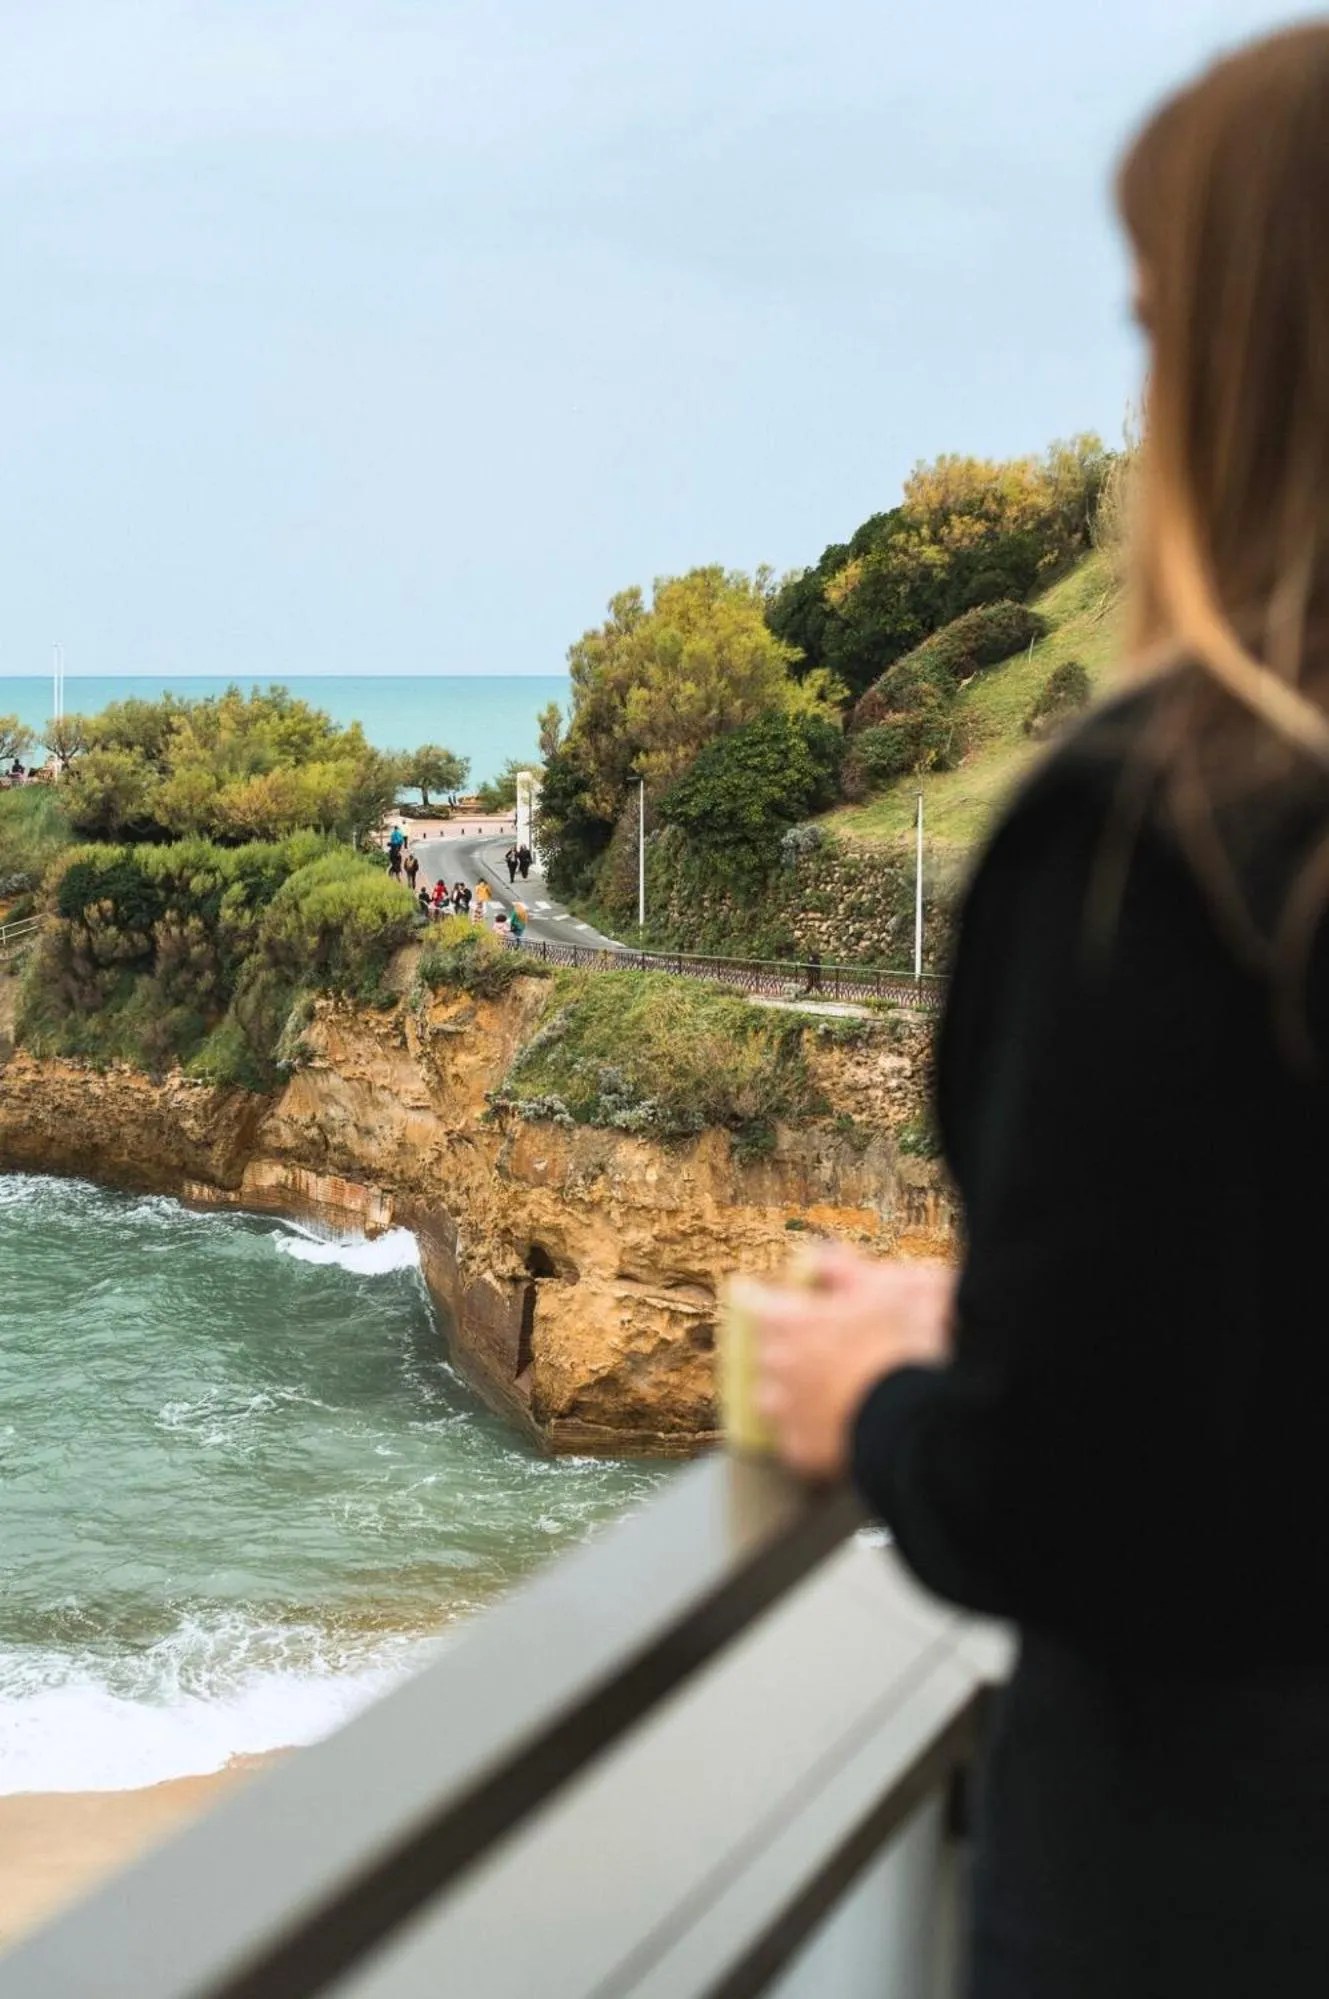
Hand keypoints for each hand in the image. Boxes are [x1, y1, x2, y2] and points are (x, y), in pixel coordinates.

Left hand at [749, 1243, 955, 1481]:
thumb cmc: (902, 1345)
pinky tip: (839, 1427)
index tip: (785, 1304)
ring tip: (832, 1393)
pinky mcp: (799, 1450)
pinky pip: (795, 1438)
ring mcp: (783, 1412)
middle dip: (790, 1350)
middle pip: (766, 1353)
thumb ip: (845, 1269)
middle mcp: (775, 1366)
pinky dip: (811, 1433)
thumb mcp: (884, 1288)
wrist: (918, 1416)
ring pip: (774, 1398)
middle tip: (827, 1350)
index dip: (770, 1301)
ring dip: (794, 1394)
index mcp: (788, 1321)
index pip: (753, 1301)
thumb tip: (821, 1255)